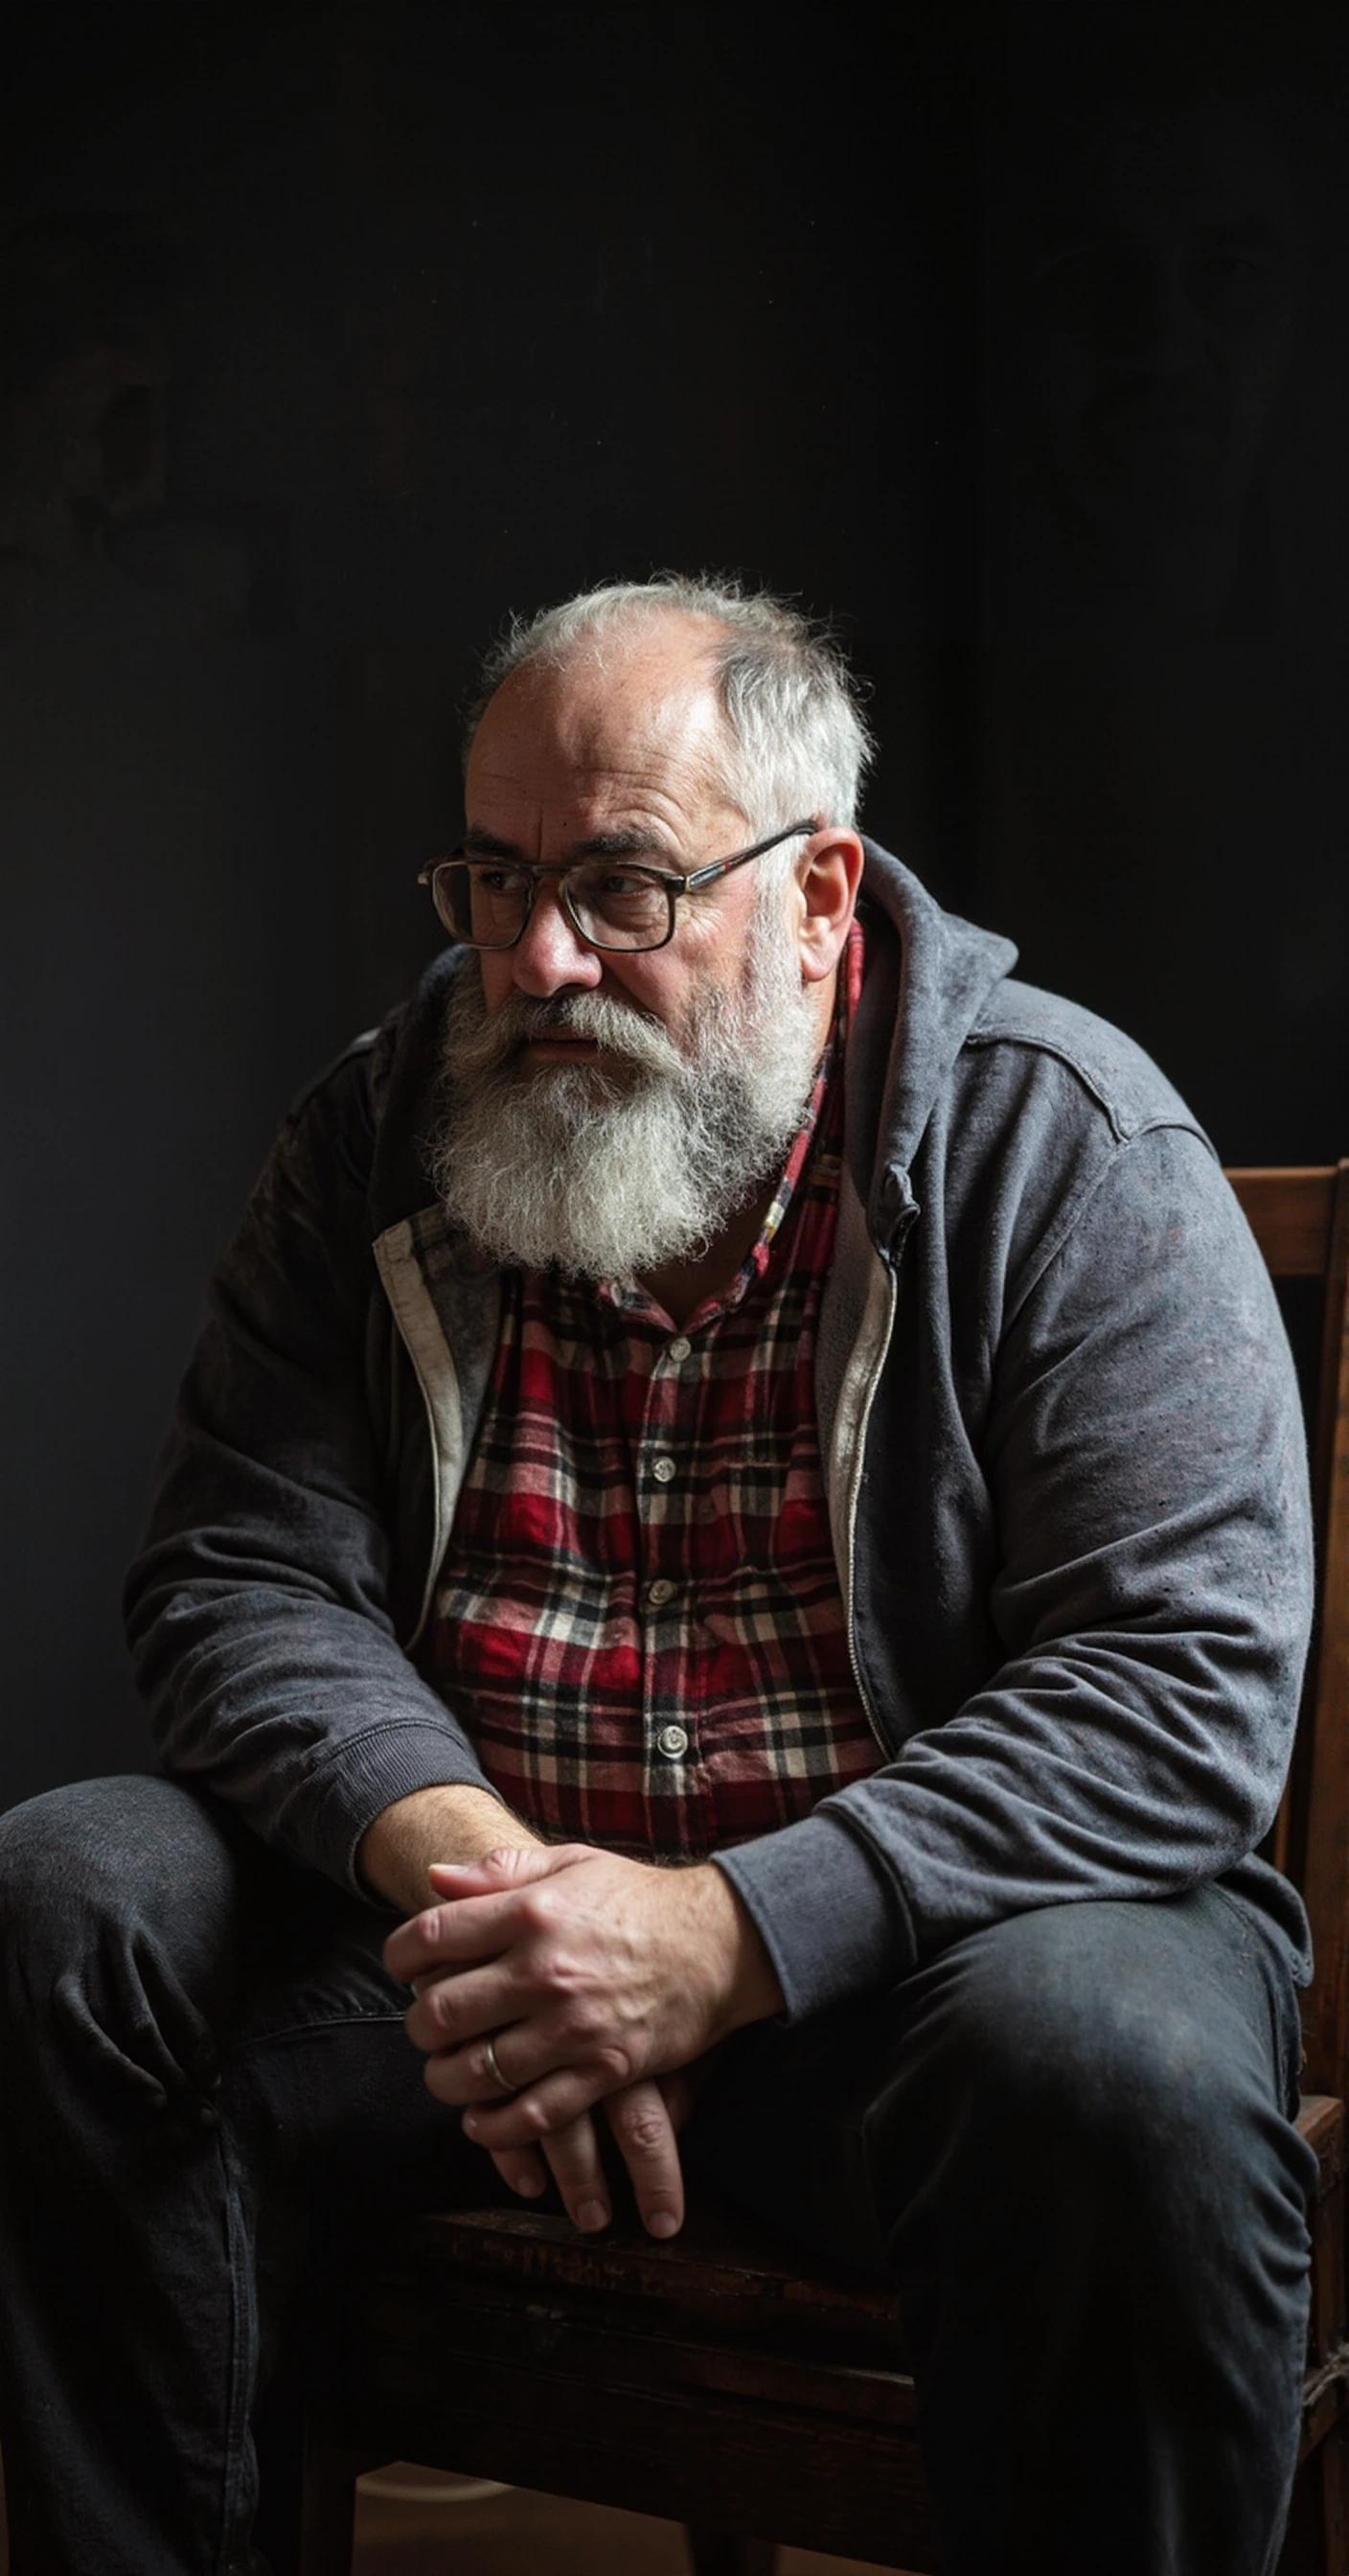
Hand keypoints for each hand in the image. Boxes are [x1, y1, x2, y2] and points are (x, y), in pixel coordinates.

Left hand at [383, 1842, 780, 2220]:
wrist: (721, 1942)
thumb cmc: (638, 1899)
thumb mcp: (571, 1863)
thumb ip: (500, 1870)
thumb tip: (432, 1878)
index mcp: (531, 1911)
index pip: (430, 1937)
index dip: (399, 1956)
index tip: (401, 1967)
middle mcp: (545, 1970)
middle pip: (441, 2012)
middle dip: (419, 2026)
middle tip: (426, 2026)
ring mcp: (573, 2026)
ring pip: (476, 2073)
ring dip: (447, 2081)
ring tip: (448, 2072)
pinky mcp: (603, 2070)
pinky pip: (531, 2116)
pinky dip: (494, 2128)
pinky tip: (481, 2119)